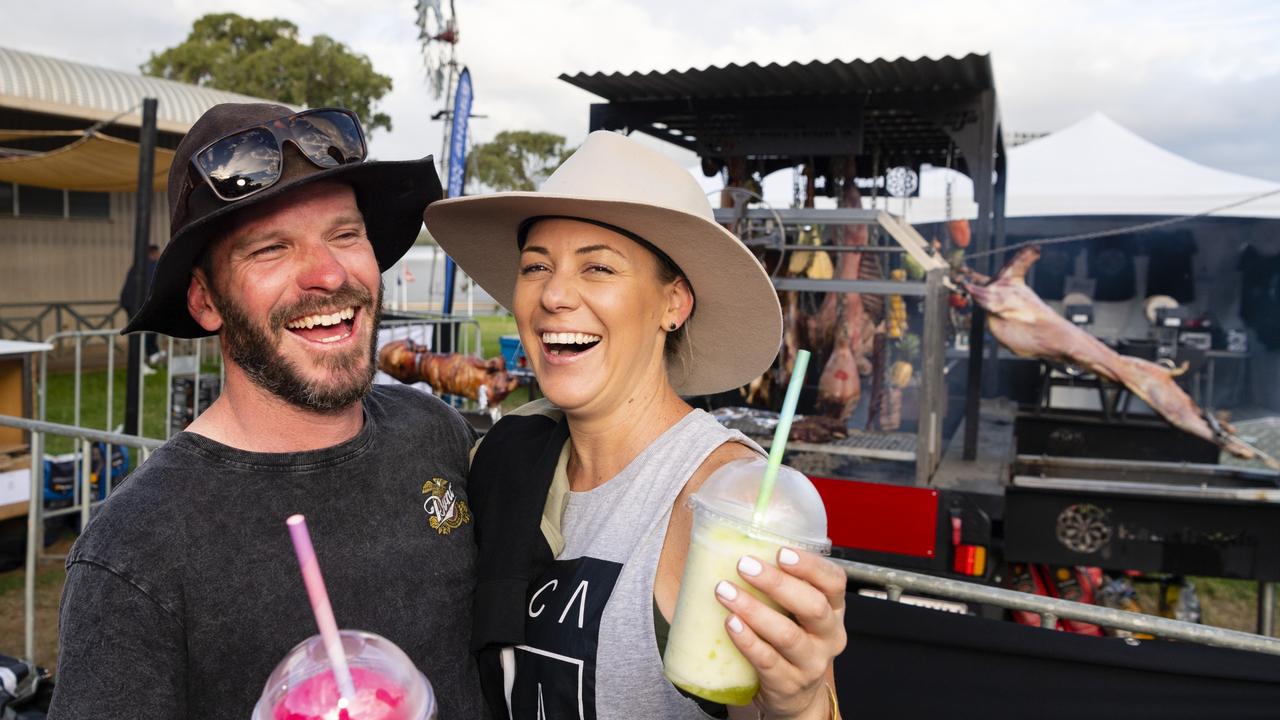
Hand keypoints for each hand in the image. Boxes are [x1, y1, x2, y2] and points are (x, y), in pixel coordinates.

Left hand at [715, 548, 845, 719]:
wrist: (794, 694)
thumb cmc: (790, 636)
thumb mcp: (796, 610)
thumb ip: (781, 581)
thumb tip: (737, 539)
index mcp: (834, 608)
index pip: (834, 581)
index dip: (810, 565)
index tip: (781, 551)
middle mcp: (829, 635)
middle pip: (813, 606)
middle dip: (776, 583)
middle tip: (744, 565)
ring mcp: (812, 662)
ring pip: (787, 634)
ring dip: (753, 610)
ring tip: (725, 592)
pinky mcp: (789, 683)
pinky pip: (768, 660)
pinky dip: (747, 640)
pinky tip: (730, 624)